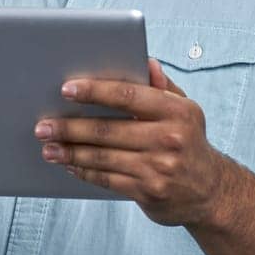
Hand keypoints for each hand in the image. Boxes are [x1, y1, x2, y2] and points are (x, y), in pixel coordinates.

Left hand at [35, 58, 233, 227]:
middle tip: (43, 125)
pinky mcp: (149, 192)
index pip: (130, 95)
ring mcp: (159, 168)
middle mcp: (170, 139)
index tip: (66, 89)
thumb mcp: (186, 111)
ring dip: (70, 152)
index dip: (95, 91)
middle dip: (70, 127)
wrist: (211, 192)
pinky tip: (68, 164)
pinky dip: (84, 171)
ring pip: (103, 157)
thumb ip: (163, 87)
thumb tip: (146, 62)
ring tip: (47, 147)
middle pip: (109, 130)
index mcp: (178, 111)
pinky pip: (108, 179)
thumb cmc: (189, 142)